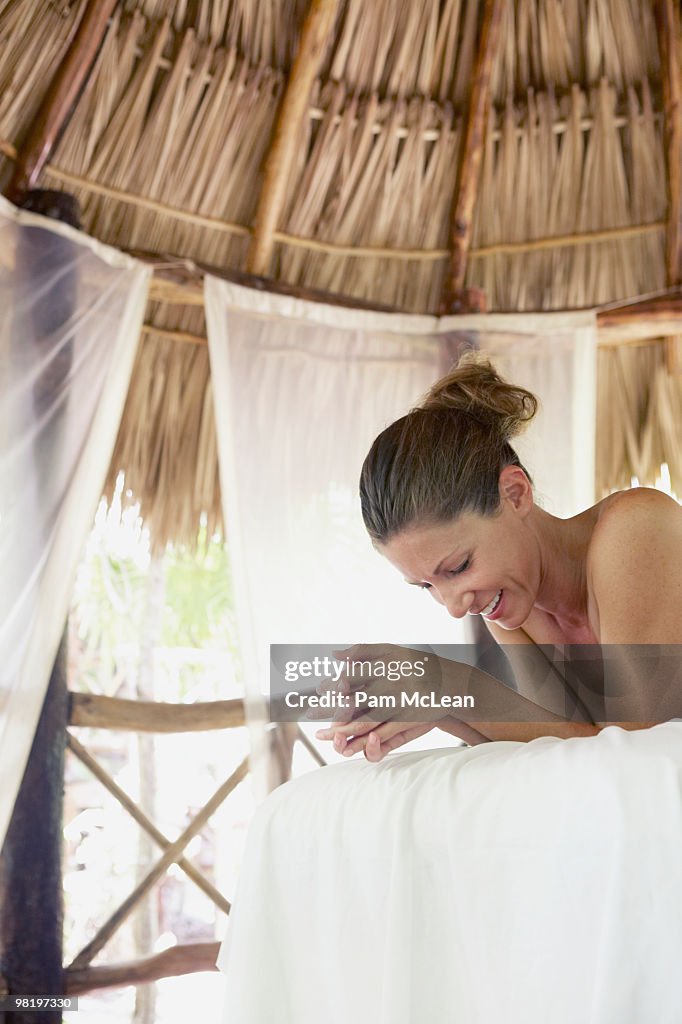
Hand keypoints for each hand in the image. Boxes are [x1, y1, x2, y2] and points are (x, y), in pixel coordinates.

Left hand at [313, 644, 447, 761]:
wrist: (450, 683)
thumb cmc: (416, 663)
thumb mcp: (391, 650)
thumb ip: (362, 650)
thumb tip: (334, 655)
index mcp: (382, 667)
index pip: (349, 678)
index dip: (331, 686)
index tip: (319, 690)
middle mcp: (388, 686)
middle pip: (352, 701)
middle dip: (329, 711)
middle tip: (310, 715)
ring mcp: (397, 705)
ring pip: (364, 721)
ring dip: (341, 730)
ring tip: (324, 735)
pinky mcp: (406, 721)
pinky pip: (381, 734)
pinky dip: (363, 741)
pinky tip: (349, 745)